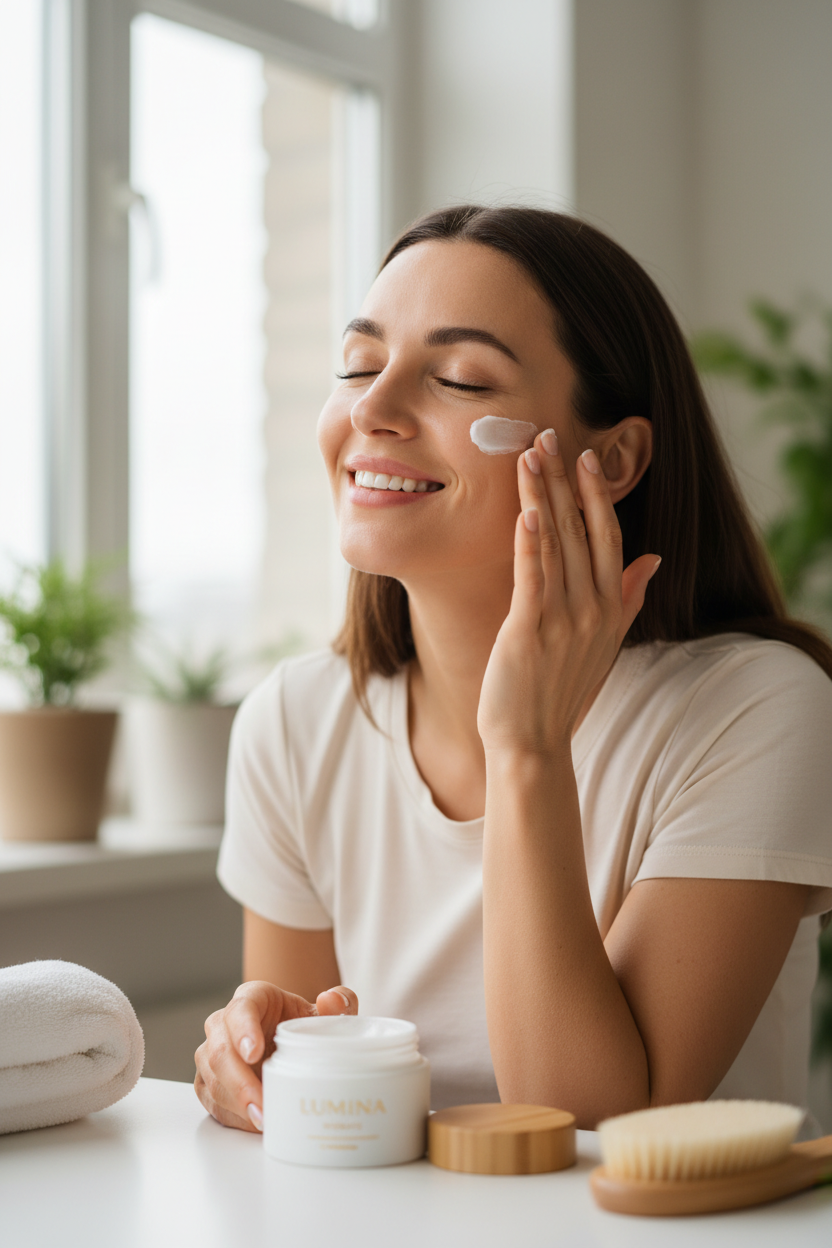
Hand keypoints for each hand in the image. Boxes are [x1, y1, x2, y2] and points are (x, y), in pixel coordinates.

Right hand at [194, 981, 357, 1130]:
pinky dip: (233, 1115)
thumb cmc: (305, 1027)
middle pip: (219, 1050)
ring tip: (264, 1120)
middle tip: (261, 1104)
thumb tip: (331, 1000)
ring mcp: (212, 1053)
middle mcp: (224, 1023)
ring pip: (212, 1078)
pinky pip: (211, 1100)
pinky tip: (255, 1124)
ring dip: (236, 1103)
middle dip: (239, 1081)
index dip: (243, 1030)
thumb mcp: (325, 1015)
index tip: (254, 1053)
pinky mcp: (209, 1080)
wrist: (293, 1047)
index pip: (240, 1009)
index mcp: (253, 998)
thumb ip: (340, 1003)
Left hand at [477, 430, 659, 756]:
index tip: (585, 456)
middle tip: (550, 435)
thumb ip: (628, 597)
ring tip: (529, 455)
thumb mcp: (605, 643)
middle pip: (582, 530)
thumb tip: (654, 559)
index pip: (609, 537)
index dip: (597, 495)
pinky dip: (531, 542)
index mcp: (611, 607)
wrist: (533, 742)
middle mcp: (594, 609)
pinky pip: (534, 576)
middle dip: (565, 481)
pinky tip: (527, 510)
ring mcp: (564, 619)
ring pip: (557, 544)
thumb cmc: (561, 691)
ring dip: (542, 496)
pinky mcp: (531, 630)